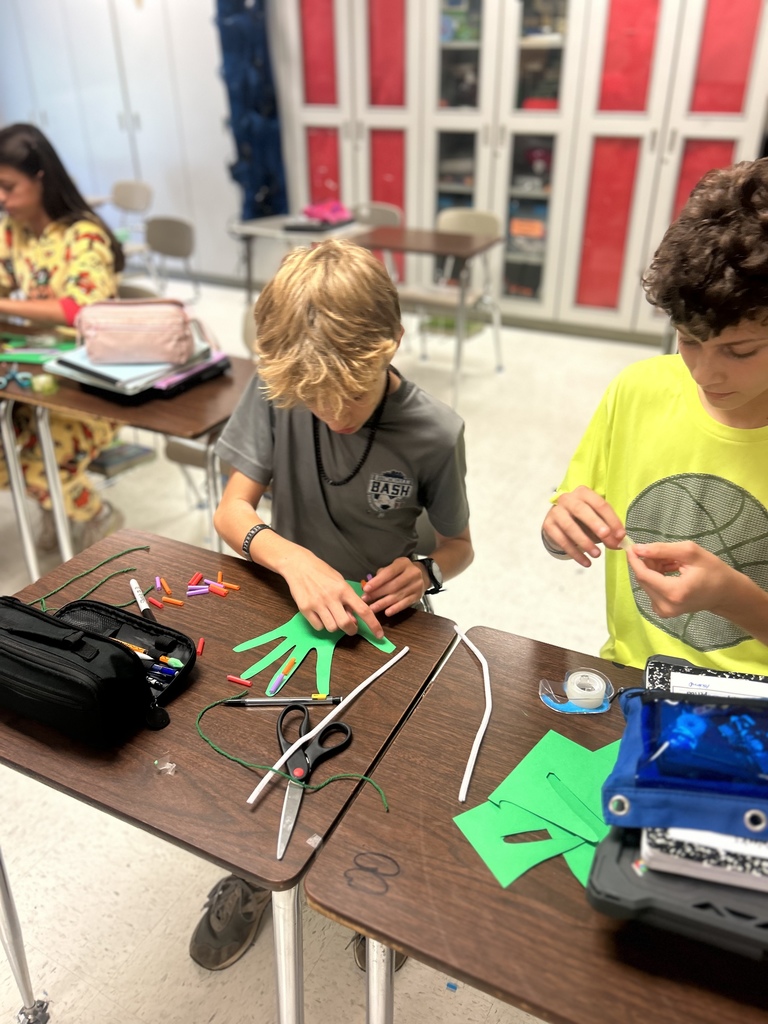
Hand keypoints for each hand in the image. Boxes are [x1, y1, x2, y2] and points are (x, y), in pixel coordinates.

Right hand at [233, 583, 395, 694]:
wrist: (299, 565)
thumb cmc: (322, 572)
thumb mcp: (339, 581)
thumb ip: (347, 600)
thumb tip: (353, 619)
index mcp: (344, 589)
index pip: (363, 610)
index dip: (373, 624)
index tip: (379, 635)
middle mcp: (332, 597)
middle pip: (345, 624)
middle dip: (351, 630)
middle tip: (350, 627)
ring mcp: (317, 604)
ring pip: (332, 627)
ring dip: (335, 626)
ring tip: (332, 616)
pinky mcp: (305, 609)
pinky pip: (318, 626)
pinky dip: (322, 624)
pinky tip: (320, 615)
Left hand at [362, 557, 425, 615]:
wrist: (422, 576)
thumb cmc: (402, 571)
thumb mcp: (393, 567)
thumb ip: (382, 574)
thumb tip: (368, 586)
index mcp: (404, 563)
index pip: (389, 572)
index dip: (377, 581)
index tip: (366, 589)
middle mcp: (412, 573)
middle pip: (393, 586)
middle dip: (377, 593)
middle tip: (365, 599)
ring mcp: (416, 586)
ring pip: (397, 596)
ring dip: (383, 603)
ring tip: (372, 609)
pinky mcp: (418, 596)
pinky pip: (405, 604)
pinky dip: (395, 609)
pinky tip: (386, 612)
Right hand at [543, 486, 625, 567]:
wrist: (559, 522)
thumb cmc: (583, 519)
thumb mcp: (598, 521)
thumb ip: (609, 530)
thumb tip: (618, 543)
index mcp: (583, 493)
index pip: (599, 504)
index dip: (611, 519)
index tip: (621, 535)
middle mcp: (567, 499)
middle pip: (580, 509)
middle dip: (595, 523)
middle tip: (606, 536)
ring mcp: (556, 512)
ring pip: (569, 526)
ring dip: (584, 542)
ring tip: (597, 554)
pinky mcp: (548, 525)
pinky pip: (562, 540)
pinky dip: (575, 553)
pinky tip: (586, 562)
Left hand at [626, 541, 734, 617]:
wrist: (725, 593)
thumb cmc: (713, 571)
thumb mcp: (690, 553)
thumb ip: (662, 550)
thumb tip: (638, 549)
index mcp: (674, 592)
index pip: (643, 575)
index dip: (635, 560)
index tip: (631, 546)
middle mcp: (665, 606)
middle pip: (644, 579)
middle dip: (648, 563)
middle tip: (664, 553)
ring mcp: (664, 611)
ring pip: (647, 583)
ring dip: (654, 570)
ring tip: (672, 562)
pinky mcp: (663, 612)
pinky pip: (652, 590)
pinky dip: (657, 578)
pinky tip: (671, 572)